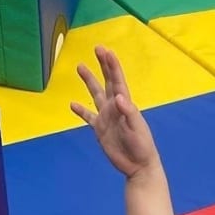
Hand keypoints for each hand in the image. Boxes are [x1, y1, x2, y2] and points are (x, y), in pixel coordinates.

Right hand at [71, 46, 159, 177]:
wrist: (138, 166)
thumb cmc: (142, 147)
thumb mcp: (136, 129)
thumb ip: (128, 112)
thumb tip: (119, 97)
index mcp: (125, 105)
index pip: (117, 80)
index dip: (112, 65)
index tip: (105, 51)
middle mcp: (115, 107)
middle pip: (107, 81)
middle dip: (102, 65)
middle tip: (97, 48)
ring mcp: (107, 117)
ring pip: (96, 94)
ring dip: (89, 81)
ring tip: (80, 67)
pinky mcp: (101, 129)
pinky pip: (89, 117)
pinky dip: (80, 111)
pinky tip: (72, 104)